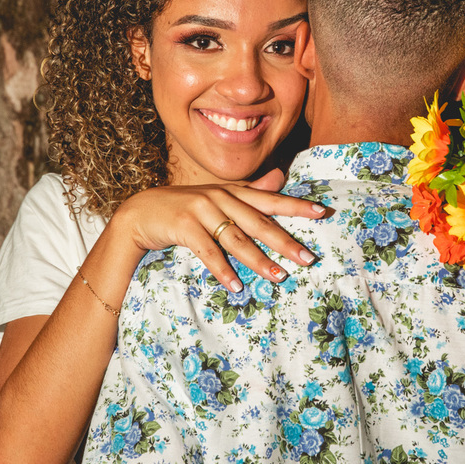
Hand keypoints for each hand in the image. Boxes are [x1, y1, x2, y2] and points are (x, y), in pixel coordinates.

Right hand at [113, 169, 327, 293]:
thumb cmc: (185, 208)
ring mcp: (201, 211)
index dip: (297, 206)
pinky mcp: (183, 227)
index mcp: (233, 192)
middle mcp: (220, 198)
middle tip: (308, 258)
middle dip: (285, 241)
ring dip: (258, 260)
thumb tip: (280, 177)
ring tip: (278, 277)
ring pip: (236, 239)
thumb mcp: (218, 197)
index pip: (271, 200)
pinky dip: (222, 269)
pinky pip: (207, 251)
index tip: (323, 212)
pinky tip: (235, 286)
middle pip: (259, 222)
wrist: (141, 213)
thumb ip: (250, 191)